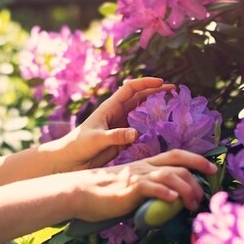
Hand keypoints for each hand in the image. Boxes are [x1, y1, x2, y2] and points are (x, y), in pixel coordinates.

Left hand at [49, 77, 174, 170]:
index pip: (131, 89)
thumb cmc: (78, 146)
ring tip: (172, 105)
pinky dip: (152, 125)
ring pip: (141, 111)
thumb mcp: (96, 140)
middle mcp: (117, 113)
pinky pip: (140, 128)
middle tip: (173, 90)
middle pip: (140, 97)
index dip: (146, 83)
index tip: (162, 83)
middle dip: (156, 91)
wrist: (69, 160)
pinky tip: (162, 128)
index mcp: (110, 107)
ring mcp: (121, 125)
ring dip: (155, 106)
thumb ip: (115, 136)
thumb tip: (136, 133)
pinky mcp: (123, 139)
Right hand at [67, 149, 215, 222]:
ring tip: (192, 204)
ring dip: (186, 189)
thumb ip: (148, 189)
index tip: (213, 168)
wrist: (80, 191)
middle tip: (205, 194)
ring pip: (169, 175)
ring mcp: (136, 176)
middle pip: (177, 163)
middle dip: (198, 175)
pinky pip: (150, 187)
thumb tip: (167, 200)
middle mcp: (144, 166)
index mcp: (145, 164)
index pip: (176, 155)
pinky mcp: (129, 188)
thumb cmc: (105, 192)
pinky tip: (173, 200)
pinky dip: (164, 192)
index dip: (196, 160)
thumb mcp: (131, 187)